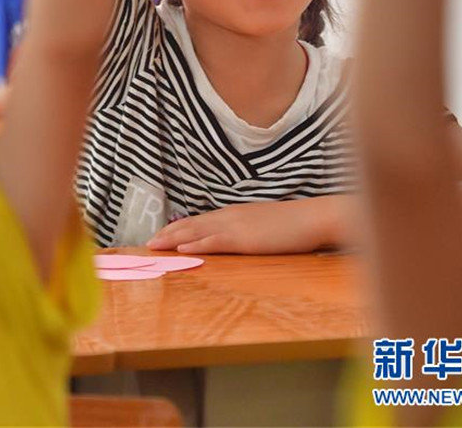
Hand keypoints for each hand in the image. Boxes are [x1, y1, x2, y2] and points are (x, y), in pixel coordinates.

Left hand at [146, 199, 323, 254]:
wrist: (313, 217)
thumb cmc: (294, 225)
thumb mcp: (264, 226)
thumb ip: (247, 230)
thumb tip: (236, 239)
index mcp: (235, 214)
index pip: (200, 220)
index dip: (179, 227)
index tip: (162, 234)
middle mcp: (231, 216)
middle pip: (193, 223)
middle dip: (169, 233)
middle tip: (148, 243)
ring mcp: (237, 225)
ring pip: (198, 230)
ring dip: (174, 238)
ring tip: (155, 245)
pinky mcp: (245, 238)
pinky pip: (215, 241)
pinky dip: (196, 243)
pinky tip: (182, 248)